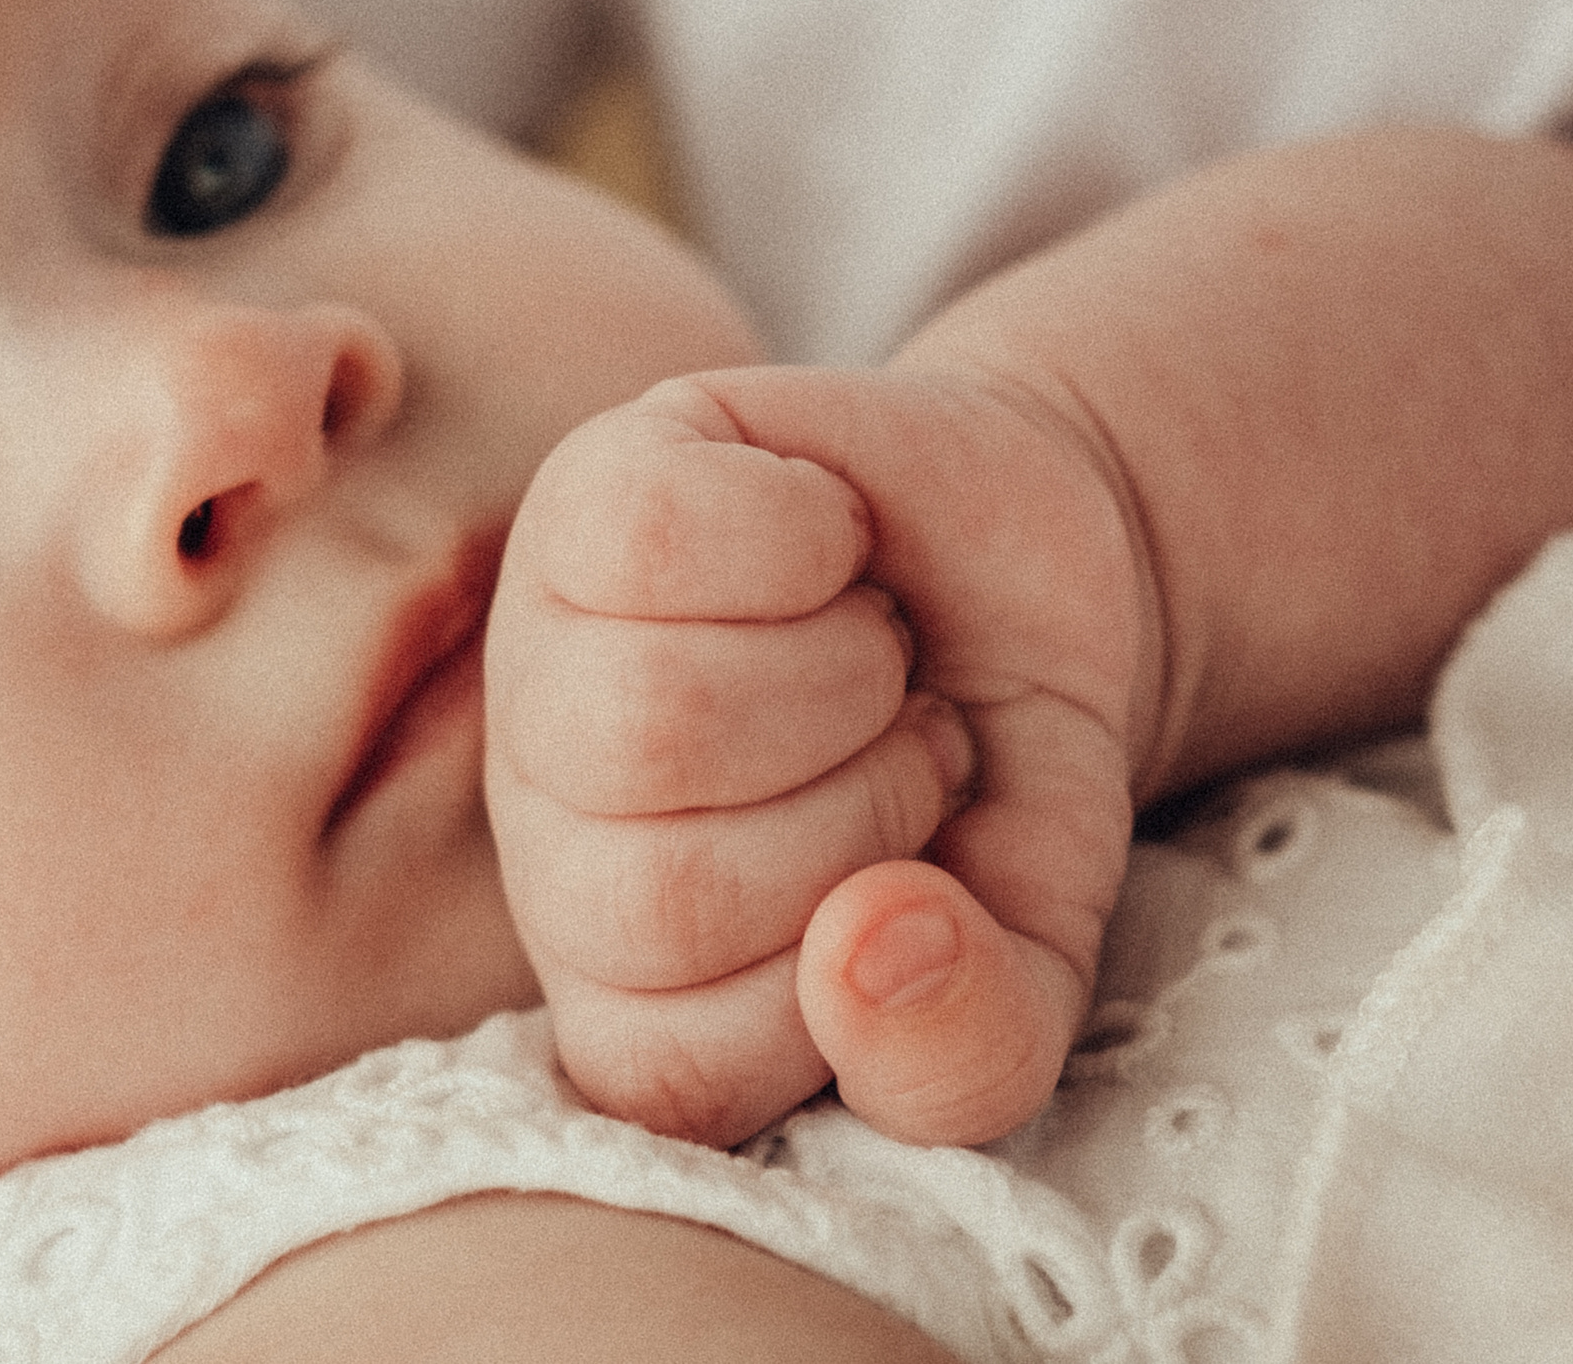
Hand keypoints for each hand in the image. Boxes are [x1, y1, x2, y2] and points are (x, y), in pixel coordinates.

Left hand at [485, 366, 1144, 1146]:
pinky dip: (804, 533)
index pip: (684, 1074)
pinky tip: (829, 542)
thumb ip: (967, 1049)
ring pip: (651, 717)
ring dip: (839, 675)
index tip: (914, 885)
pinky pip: (656, 536)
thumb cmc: (998, 786)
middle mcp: (545, 843)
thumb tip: (860, 957)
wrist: (1033, 569)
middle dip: (864, 813)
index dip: (854, 983)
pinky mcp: (580, 499)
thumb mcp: (1032, 960)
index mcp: (619, 994)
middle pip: (664, 890)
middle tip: (907, 751)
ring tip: (873, 659)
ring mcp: (539, 661)